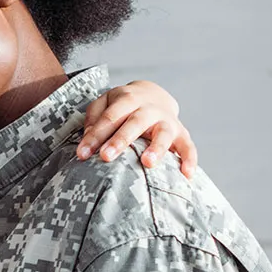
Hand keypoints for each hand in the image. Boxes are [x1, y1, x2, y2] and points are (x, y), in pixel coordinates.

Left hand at [75, 79, 196, 173]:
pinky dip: (189, 160)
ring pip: (163, 133)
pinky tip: (186, 175)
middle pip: (135, 122)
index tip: (82, 154)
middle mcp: (150, 109)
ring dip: (157, 147)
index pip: (110, 117)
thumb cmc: (122, 106)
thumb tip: (88, 140)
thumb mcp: (105, 104)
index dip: (95, 136)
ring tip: (148, 163)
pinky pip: (188, 147)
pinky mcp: (181, 134)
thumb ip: (94, 118)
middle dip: (121, 140)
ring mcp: (167, 121)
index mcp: (128, 99)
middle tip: (106, 157)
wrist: (153, 96)